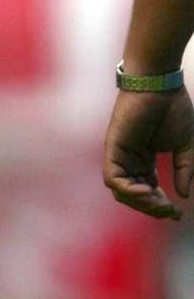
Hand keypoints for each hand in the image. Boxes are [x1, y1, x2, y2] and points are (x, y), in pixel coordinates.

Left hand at [103, 85, 193, 218]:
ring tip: (162, 204)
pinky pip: (113, 179)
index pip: (148, 190)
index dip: (161, 205)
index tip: (178, 213)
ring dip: (142, 203)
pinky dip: (129, 190)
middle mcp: (130, 160)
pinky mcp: (113, 149)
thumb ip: (184, 170)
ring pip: (122, 192)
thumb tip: (183, 196)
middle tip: (171, 212)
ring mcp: (120, 155)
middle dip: (153, 208)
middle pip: (134, 195)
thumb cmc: (173, 109)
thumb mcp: (185, 146)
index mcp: (144, 159)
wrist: (160, 85)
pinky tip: (148, 190)